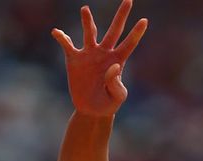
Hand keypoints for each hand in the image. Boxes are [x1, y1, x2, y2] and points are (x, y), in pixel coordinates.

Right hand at [52, 0, 147, 116]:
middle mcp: (105, 53)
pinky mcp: (74, 59)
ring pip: (90, 33)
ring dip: (88, 21)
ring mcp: (89, 54)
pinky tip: (57, 32)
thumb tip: (112, 66)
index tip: (145, 21)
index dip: (137, 33)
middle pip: (114, 30)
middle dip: (121, 16)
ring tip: (86, 9)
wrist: (92, 109)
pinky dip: (62, 38)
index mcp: (118, 60)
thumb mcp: (119, 96)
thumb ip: (117, 83)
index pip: (129, 44)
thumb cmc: (109, 102)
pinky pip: (67, 45)